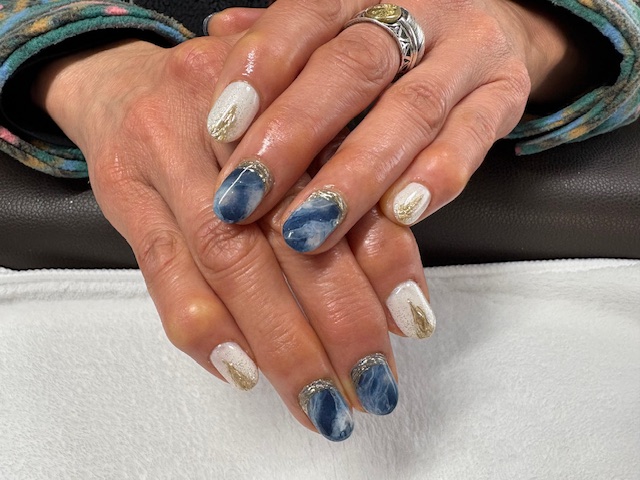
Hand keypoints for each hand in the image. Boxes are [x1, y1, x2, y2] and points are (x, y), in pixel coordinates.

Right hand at [32, 31, 434, 439]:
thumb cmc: (226, 113)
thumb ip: (341, 189)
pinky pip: (162, 269)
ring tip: (320, 401)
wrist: (122, 81)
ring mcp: (167, 151)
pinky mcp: (124, 190)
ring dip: (280, 343)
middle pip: (289, 231)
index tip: (412, 323)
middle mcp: (230, 119)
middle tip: (372, 387)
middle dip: (339, 322)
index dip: (385, 259)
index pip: (348, 185)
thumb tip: (392, 295)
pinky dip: (206, 326)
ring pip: (229, 259)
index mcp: (292, 92)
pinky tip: (244, 371)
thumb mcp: (292, 126)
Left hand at [206, 0, 585, 252]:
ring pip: (411, 111)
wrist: (492, 23)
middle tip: (248, 194)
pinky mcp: (505, 92)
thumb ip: (281, 39)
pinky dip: (437, 175)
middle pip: (353, 67)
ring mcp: (467, 51)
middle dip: (296, 134)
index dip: (261, 69)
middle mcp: (417, 10)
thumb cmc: (393, 40)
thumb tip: (215, 40)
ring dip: (357, 173)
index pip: (306, 16)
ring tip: (311, 226)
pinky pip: (474, 135)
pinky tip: (399, 214)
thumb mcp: (337, 28)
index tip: (221, 129)